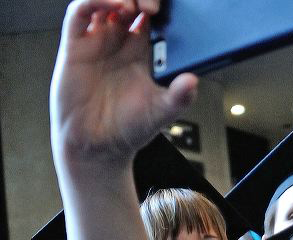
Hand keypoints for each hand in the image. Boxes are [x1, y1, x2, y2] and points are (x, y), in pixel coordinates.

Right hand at [50, 0, 197, 169]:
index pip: (148, 15)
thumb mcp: (162, 112)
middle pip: (127, 2)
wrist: (97, 147)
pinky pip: (79, 13)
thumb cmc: (128, 129)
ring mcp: (96, 42)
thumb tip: (193, 81)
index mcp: (141, 52)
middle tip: (151, 6)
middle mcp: (118, 43)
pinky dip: (94, 2)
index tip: (164, 12)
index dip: (156, 6)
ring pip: (103, 2)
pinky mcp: (74, 47)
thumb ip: (179, 97)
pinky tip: (112, 6)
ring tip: (132, 5)